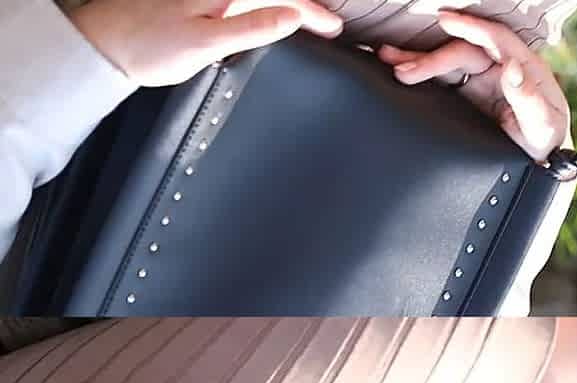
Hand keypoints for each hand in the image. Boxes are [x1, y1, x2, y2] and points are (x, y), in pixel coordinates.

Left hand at [68, 0, 342, 86]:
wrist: (106, 46)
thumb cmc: (150, 46)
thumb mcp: (204, 43)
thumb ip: (250, 27)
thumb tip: (291, 16)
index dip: (311, 8)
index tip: (333, 27)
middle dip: (305, 3)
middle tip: (330, 25)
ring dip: (287, 4)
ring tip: (310, 19)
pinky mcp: (200, 2)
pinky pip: (242, 1)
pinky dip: (263, 8)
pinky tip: (271, 18)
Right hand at [378, 11, 571, 162]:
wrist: (532, 166)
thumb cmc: (542, 144)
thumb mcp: (542, 125)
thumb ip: (529, 99)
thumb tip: (512, 69)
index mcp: (523, 69)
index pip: (495, 39)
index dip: (471, 27)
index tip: (446, 20)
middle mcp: (499, 70)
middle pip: (461, 53)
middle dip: (430, 59)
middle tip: (404, 71)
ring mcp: (479, 82)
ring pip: (446, 63)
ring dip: (417, 60)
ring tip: (389, 58)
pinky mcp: (463, 96)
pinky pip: (439, 79)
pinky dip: (419, 73)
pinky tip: (398, 67)